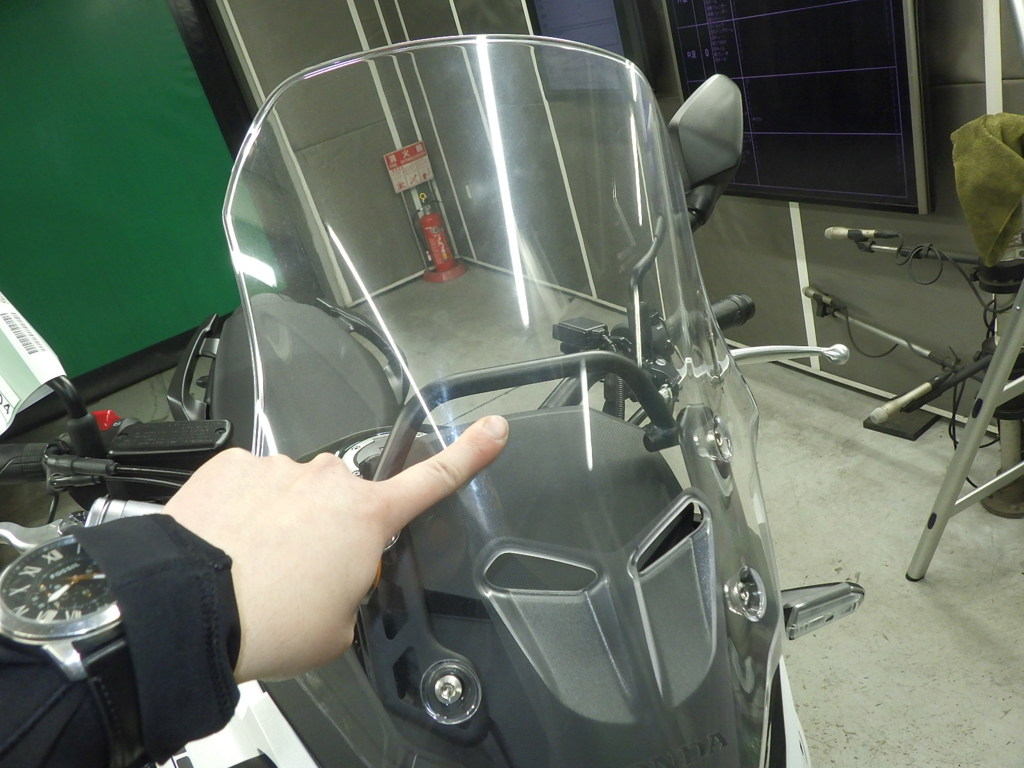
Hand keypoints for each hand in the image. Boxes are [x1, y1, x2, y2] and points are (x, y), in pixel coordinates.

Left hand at [163, 415, 508, 681]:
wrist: (185, 609)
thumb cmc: (266, 622)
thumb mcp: (337, 629)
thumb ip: (350, 592)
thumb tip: (335, 579)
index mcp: (366, 518)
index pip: (435, 481)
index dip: (470, 454)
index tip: (493, 429)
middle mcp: (328, 481)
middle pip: (345, 499)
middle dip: (331, 527)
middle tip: (299, 573)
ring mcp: (279, 469)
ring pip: (293, 492)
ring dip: (282, 521)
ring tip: (254, 565)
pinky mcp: (232, 465)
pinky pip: (250, 484)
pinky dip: (243, 511)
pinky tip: (227, 544)